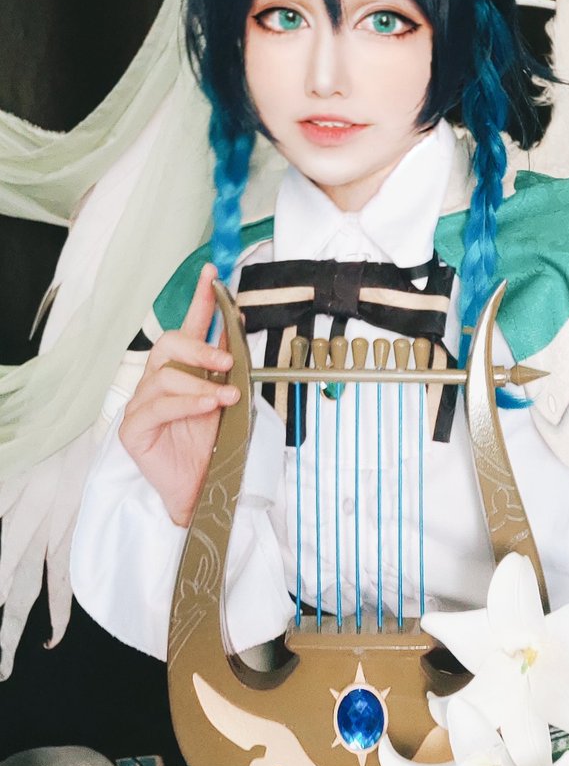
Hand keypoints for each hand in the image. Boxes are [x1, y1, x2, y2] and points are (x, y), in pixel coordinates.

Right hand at [119, 263, 239, 525]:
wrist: (202, 490)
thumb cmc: (210, 446)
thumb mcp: (226, 399)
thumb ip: (227, 367)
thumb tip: (237, 327)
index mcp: (181, 371)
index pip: (188, 327)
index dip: (200, 300)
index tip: (213, 275)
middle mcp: (156, 382)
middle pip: (168, 346)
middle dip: (200, 348)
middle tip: (227, 363)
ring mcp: (141, 404)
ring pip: (164, 376)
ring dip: (200, 383)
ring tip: (226, 397)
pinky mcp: (133, 429)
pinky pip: (156, 407)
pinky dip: (186, 404)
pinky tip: (207, 408)